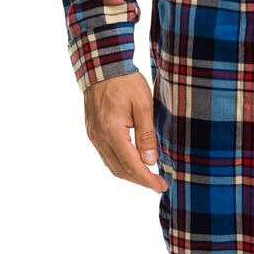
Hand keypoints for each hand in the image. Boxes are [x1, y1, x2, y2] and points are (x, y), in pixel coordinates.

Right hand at [83, 71, 167, 192]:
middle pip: (120, 169)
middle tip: (159, 184)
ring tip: (149, 177)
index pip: (131, 165)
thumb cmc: (125, 82)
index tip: (161, 187)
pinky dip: (121, 164)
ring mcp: (94, 136)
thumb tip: (150, 161)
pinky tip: (134, 163)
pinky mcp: (93, 132)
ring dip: (130, 174)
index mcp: (112, 132)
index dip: (147, 179)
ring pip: (112, 165)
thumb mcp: (143, 105)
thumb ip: (146, 135)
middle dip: (140, 180)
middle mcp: (99, 138)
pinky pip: (106, 156)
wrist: (102, 66)